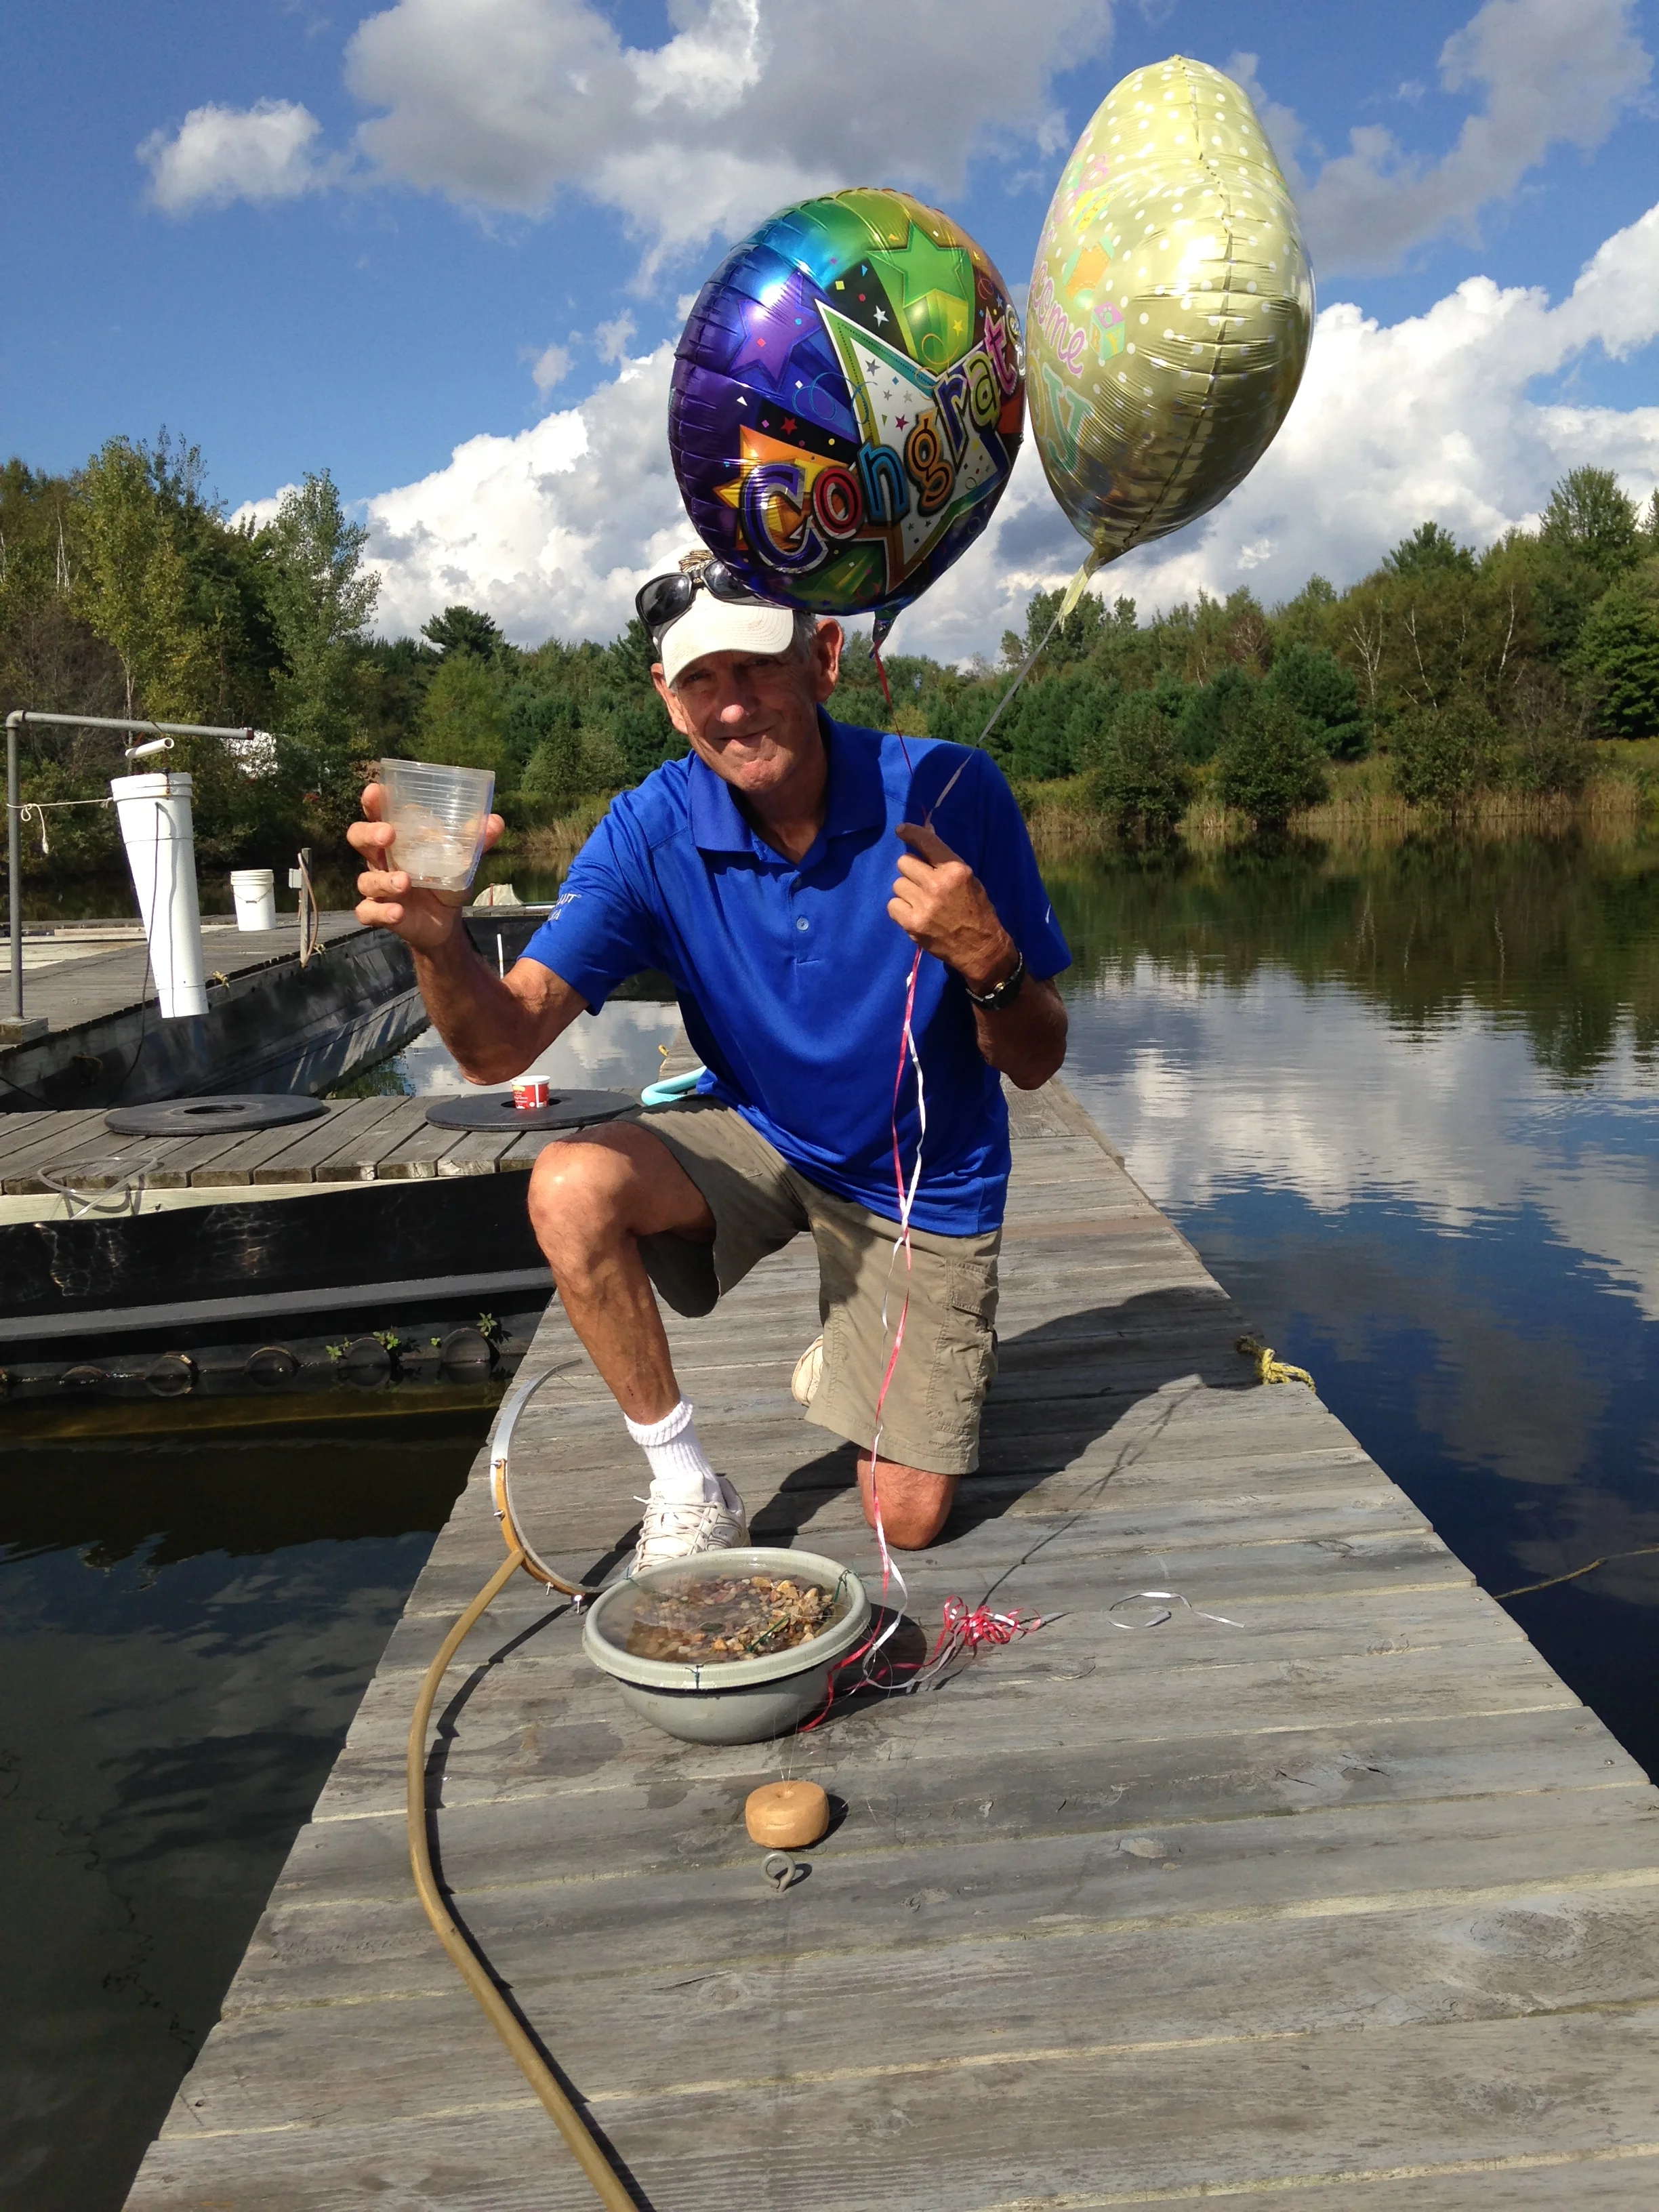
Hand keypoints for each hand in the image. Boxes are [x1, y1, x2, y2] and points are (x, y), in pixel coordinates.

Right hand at [347, 784, 504, 952]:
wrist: (446, 921)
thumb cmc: (445, 881)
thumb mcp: (461, 861)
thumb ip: (475, 842)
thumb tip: (495, 820)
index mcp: (397, 839)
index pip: (378, 813)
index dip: (373, 802)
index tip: (375, 791)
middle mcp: (382, 859)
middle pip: (359, 838)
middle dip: (369, 833)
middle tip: (388, 834)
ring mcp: (378, 887)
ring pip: (366, 879)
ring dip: (384, 880)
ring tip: (405, 882)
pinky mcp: (380, 912)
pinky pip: (368, 911)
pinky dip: (381, 912)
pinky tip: (397, 912)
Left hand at [888, 822, 1016, 994]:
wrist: (980, 948)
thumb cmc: (977, 911)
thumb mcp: (969, 880)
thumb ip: (945, 863)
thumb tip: (924, 839)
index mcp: (956, 870)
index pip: (927, 842)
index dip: (911, 833)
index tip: (901, 830)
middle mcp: (938, 884)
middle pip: (904, 862)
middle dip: (911, 870)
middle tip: (922, 882)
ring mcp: (923, 905)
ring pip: (897, 885)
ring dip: (907, 891)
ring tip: (922, 902)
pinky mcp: (912, 923)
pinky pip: (893, 905)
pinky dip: (901, 909)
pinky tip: (915, 915)